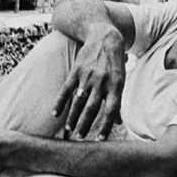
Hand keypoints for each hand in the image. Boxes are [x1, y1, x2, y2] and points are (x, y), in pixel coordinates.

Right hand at [53, 25, 126, 139]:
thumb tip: (118, 122)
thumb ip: (117, 100)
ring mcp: (88, 76)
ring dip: (73, 116)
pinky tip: (55, 114)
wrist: (104, 37)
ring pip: (78, 101)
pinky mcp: (76, 70)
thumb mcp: (121, 79)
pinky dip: (60, 102)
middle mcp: (102, 82)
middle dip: (86, 124)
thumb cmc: (115, 62)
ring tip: (70, 129)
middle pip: (92, 108)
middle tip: (80, 138)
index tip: (100, 139)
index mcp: (116, 85)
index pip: (111, 109)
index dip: (106, 125)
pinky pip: (66, 89)